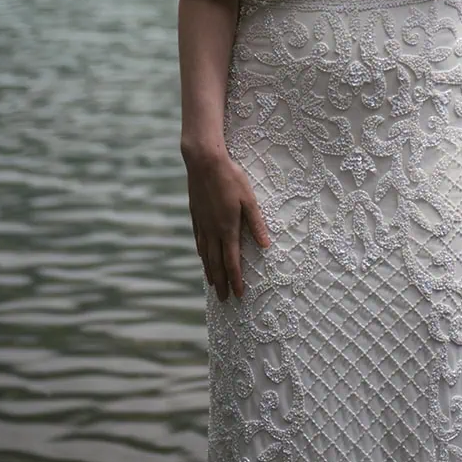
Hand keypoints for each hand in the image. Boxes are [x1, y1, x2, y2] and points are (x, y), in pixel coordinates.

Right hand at [184, 143, 270, 298]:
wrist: (204, 162)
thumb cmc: (230, 178)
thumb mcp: (249, 199)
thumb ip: (256, 223)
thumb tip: (265, 245)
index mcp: (227, 228)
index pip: (232, 261)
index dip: (236, 279)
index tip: (238, 294)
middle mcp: (212, 230)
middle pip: (216, 263)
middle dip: (221, 282)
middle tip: (224, 299)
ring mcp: (202, 224)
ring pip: (205, 254)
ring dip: (210, 271)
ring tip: (213, 284)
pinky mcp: (195, 215)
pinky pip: (198, 240)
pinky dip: (202, 253)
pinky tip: (203, 257)